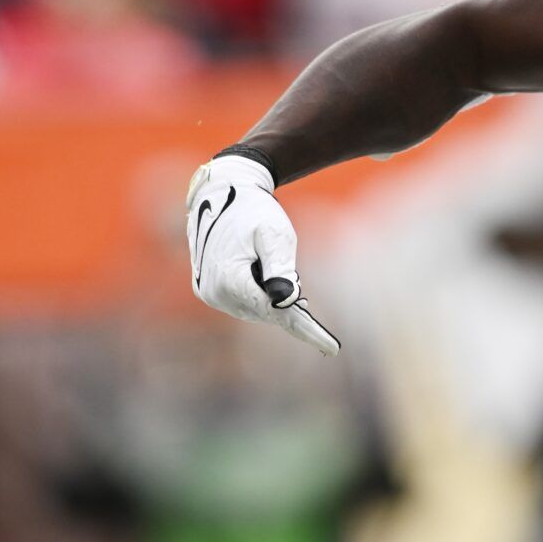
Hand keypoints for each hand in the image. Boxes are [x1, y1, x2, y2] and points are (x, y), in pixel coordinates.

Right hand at [186, 155, 339, 354]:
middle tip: (294, 274)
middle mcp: (216, 293)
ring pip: (257, 309)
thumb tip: (286, 300)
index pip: (277, 313)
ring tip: (271, 262)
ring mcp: (210, 294)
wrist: (220, 194)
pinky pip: (245, 302)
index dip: (307, 330)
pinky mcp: (209, 291)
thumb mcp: (274, 234)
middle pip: (267, 312)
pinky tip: (265, 275)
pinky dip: (261, 295)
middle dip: (289, 302)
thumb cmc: (253, 211)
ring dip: (274, 297)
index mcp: (231, 280)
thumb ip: (280, 266)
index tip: (332, 348)